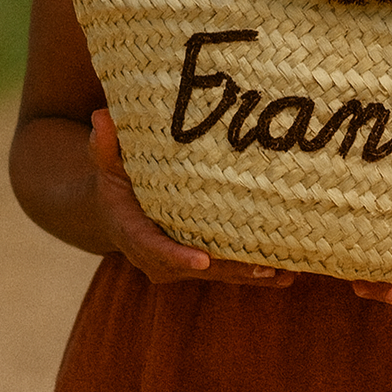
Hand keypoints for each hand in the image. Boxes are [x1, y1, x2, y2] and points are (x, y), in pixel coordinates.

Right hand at [89, 110, 296, 288]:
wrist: (117, 213)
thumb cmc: (116, 183)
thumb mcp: (106, 164)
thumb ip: (104, 146)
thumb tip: (102, 117)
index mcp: (134, 233)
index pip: (155, 249)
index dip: (178, 257)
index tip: (203, 260)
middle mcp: (158, 257)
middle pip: (199, 269)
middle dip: (231, 270)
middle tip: (264, 267)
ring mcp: (181, 265)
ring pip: (219, 274)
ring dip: (252, 275)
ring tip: (286, 273)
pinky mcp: (201, 265)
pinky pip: (229, 272)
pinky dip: (257, 275)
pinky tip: (289, 275)